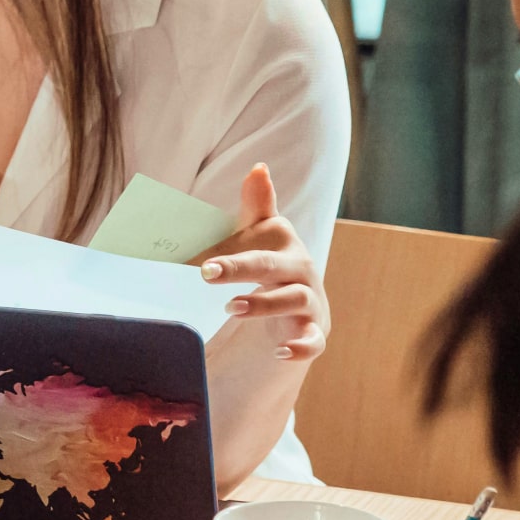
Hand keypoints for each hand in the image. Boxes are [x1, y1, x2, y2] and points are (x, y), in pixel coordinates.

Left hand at [200, 163, 327, 364]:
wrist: (298, 311)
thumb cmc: (271, 268)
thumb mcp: (260, 239)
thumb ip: (257, 206)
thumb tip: (259, 168)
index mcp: (284, 247)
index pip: (262, 241)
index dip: (236, 251)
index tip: (204, 264)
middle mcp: (301, 271)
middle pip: (273, 267)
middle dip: (241, 269)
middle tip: (206, 273)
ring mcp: (310, 303)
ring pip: (294, 301)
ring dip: (264, 305)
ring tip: (231, 307)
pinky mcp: (315, 331)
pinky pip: (313, 340)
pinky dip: (301, 346)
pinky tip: (281, 351)